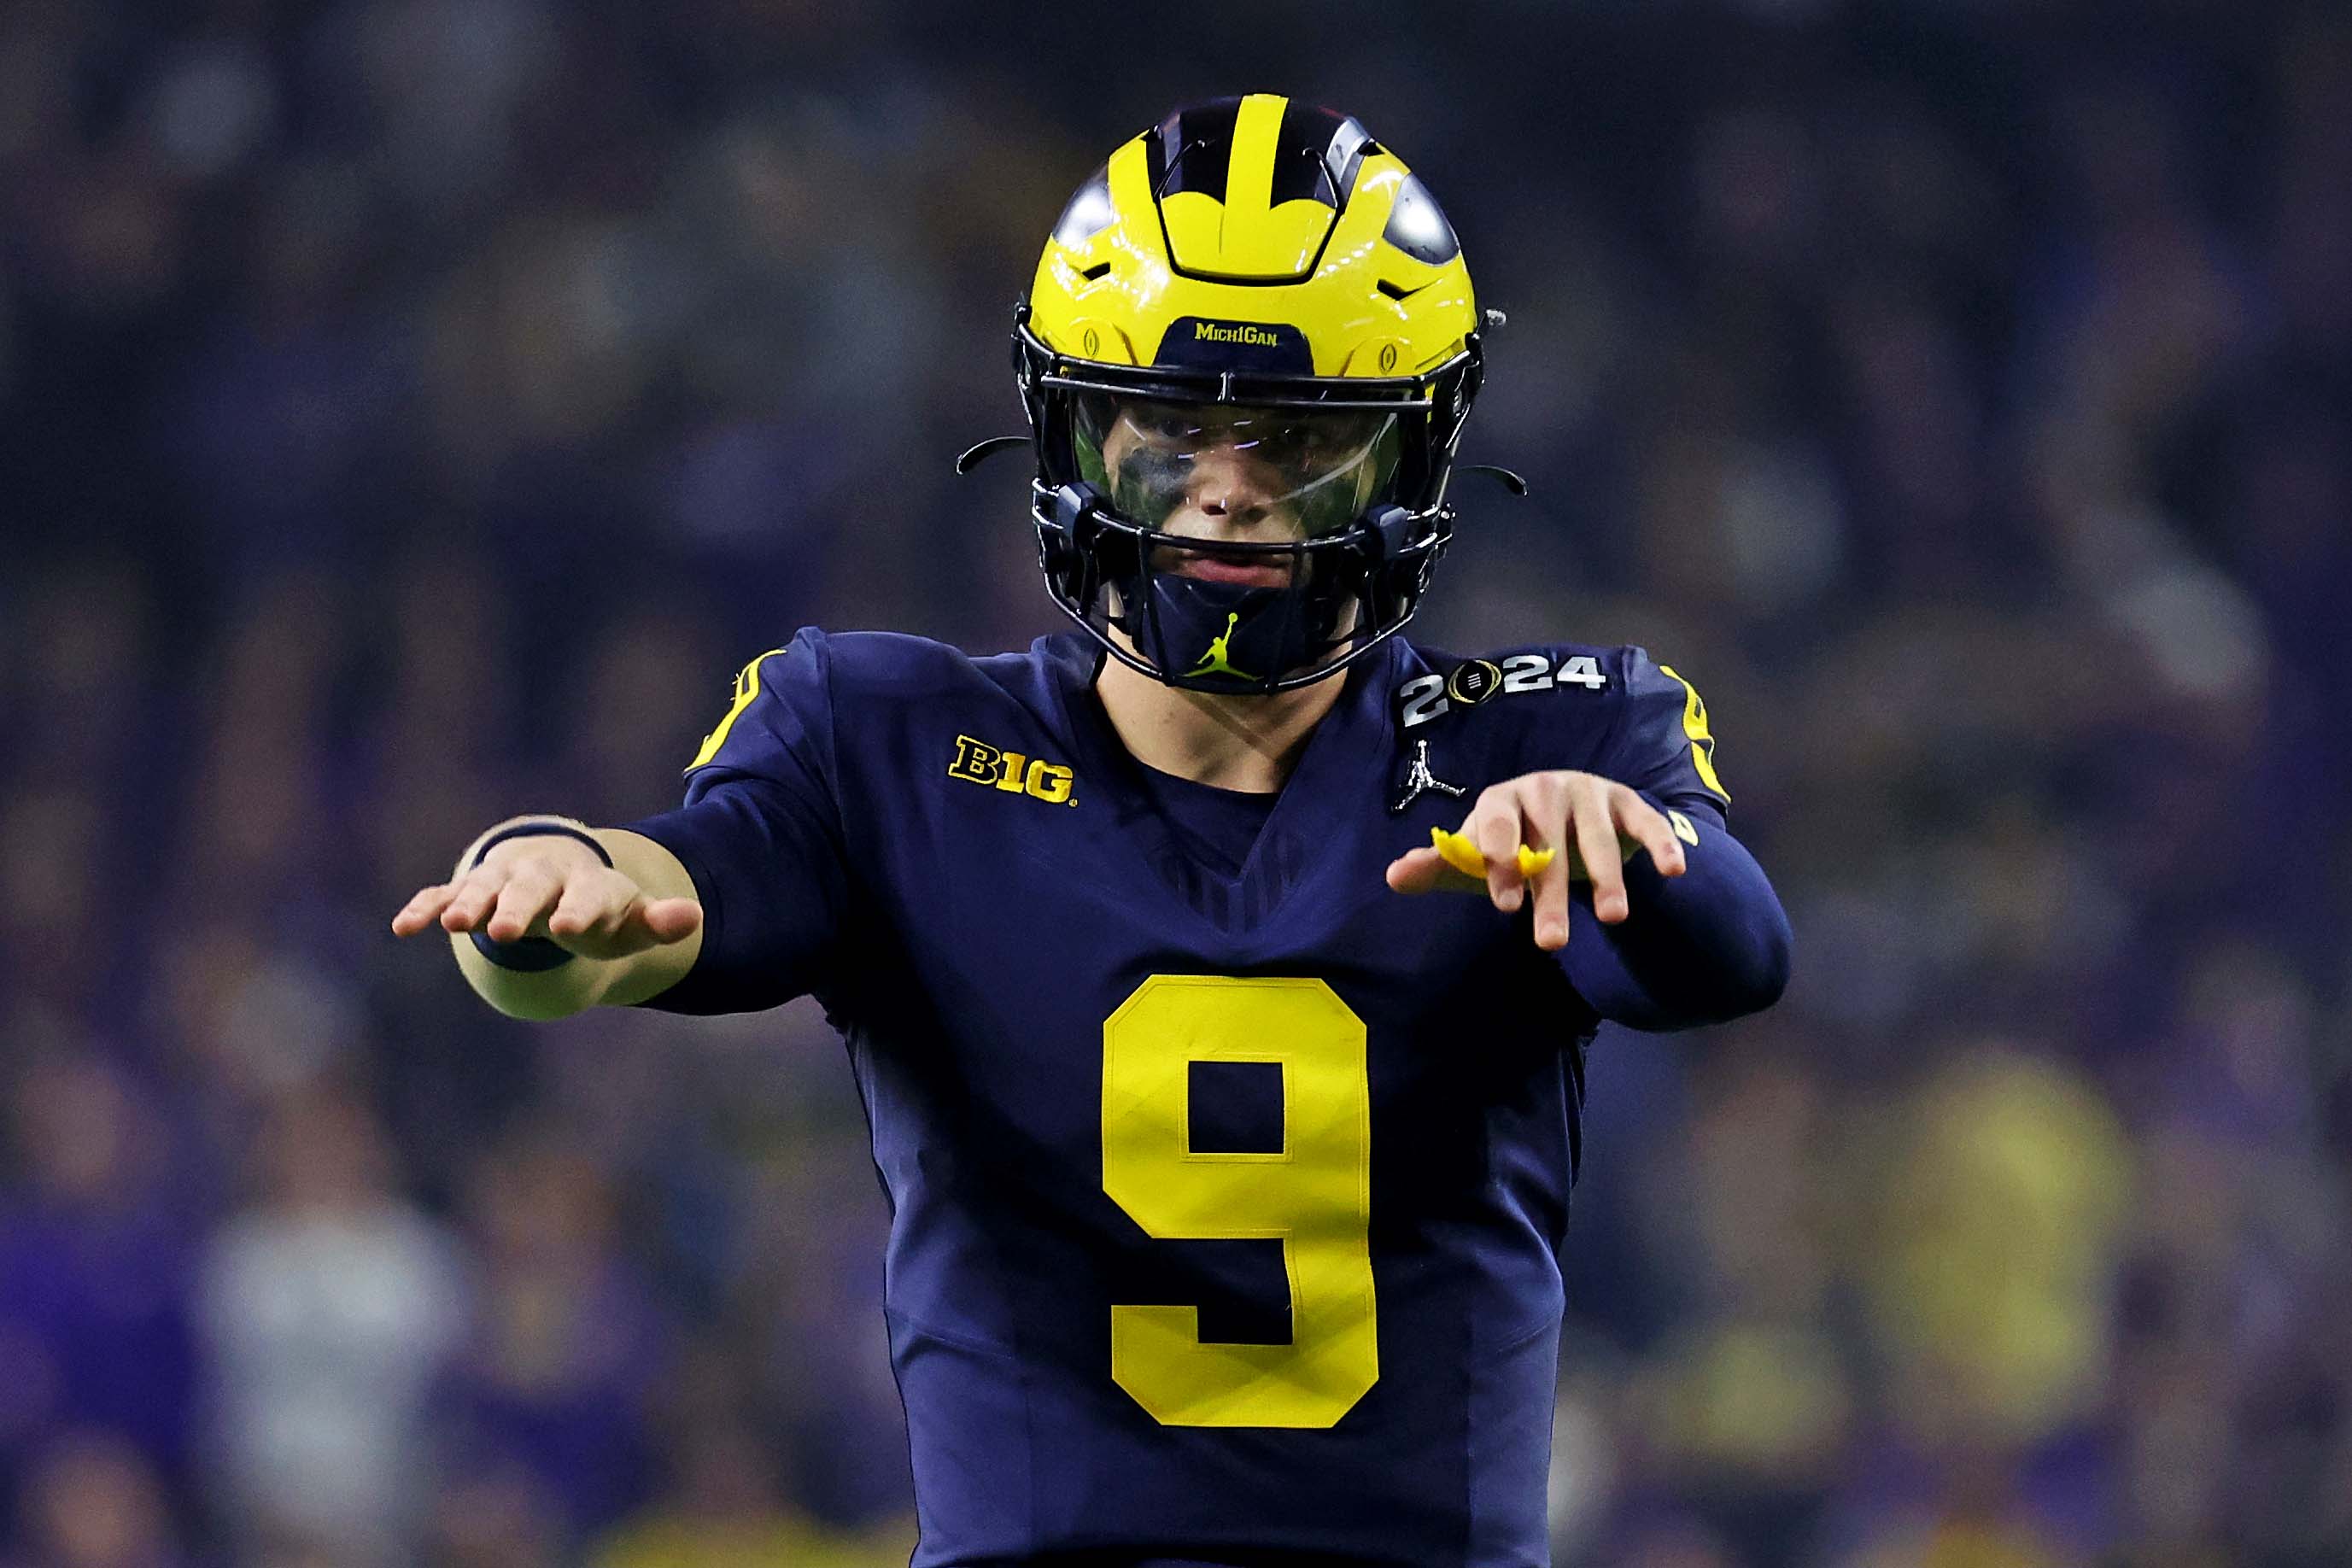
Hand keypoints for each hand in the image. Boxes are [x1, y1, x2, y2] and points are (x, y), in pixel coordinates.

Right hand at [390, 828, 701, 959]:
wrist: (559, 873)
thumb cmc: (598, 908)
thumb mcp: (629, 920)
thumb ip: (657, 922)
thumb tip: (693, 918)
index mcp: (586, 884)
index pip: (588, 895)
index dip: (582, 910)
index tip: (571, 927)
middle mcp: (541, 876)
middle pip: (529, 890)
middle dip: (518, 908)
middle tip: (507, 933)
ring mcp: (501, 881)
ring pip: (483, 888)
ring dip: (468, 903)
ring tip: (453, 925)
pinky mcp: (469, 890)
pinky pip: (443, 895)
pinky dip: (426, 907)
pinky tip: (404, 927)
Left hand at [1384, 771, 1687, 950]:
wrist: (1564, 812)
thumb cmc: (1513, 840)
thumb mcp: (1477, 855)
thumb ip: (1442, 866)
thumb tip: (1394, 877)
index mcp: (1501, 798)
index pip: (1496, 826)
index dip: (1499, 863)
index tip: (1504, 905)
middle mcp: (1545, 788)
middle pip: (1548, 844)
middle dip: (1550, 893)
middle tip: (1550, 943)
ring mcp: (1589, 792)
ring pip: (1597, 838)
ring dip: (1607, 876)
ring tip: (1613, 919)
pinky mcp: (1627, 802)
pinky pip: (1646, 822)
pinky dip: (1660, 843)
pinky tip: (1673, 871)